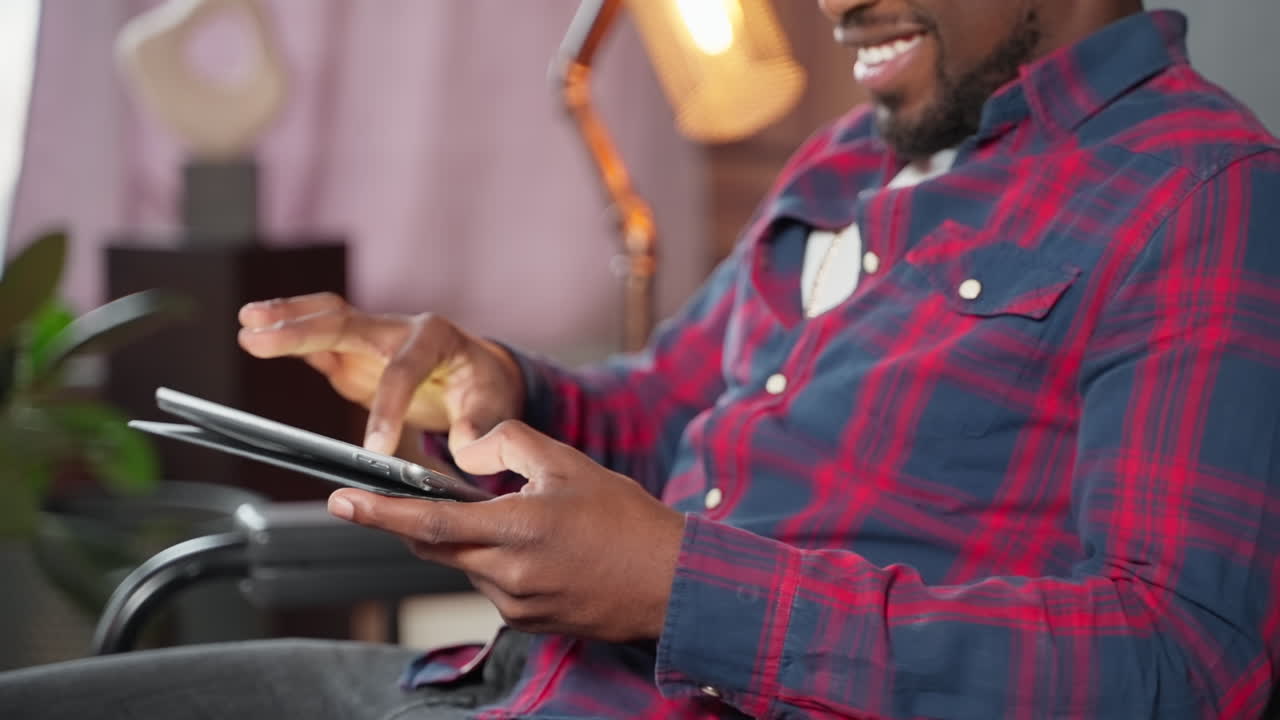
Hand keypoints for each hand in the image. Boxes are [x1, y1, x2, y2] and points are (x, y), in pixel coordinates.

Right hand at [237, 292, 522, 453]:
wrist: (479, 372)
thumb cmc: (485, 389)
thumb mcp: (494, 409)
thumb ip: (481, 429)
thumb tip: (469, 451)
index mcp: (437, 338)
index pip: (404, 371)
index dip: (387, 411)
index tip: (374, 452)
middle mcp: (400, 328)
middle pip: (348, 322)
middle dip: (302, 330)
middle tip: (259, 337)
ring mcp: (373, 335)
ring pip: (327, 319)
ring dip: (286, 319)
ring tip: (246, 322)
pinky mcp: (354, 350)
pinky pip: (319, 337)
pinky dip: (287, 334)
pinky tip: (253, 332)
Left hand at [327, 420, 687, 641]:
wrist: (671, 583)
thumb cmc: (627, 521)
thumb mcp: (569, 463)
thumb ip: (510, 444)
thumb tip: (468, 448)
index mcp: (515, 529)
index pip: (428, 520)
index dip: (378, 512)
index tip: (340, 501)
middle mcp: (508, 574)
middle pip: (436, 545)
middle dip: (418, 521)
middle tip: (417, 499)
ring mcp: (516, 604)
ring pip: (466, 564)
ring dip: (472, 539)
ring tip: (527, 522)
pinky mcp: (527, 622)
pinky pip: (492, 585)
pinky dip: (498, 561)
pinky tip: (541, 550)